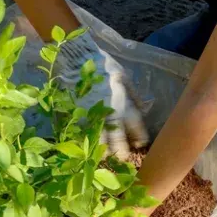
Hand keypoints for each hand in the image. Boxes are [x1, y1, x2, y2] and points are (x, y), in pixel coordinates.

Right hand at [57, 30, 148, 158]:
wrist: (75, 57)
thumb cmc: (101, 65)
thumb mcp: (122, 75)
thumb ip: (133, 94)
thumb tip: (142, 108)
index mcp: (121, 101)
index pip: (134, 125)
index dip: (139, 136)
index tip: (141, 144)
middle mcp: (107, 112)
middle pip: (117, 137)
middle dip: (121, 150)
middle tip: (124, 159)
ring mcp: (90, 116)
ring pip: (99, 139)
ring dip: (103, 150)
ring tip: (106, 157)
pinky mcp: (74, 117)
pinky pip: (82, 134)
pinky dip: (86, 142)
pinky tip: (88, 148)